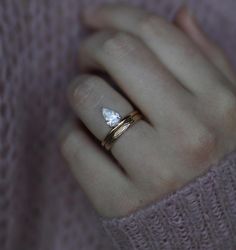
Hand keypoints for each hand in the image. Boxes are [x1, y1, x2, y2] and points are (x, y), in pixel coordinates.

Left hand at [59, 4, 235, 217]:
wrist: (201, 224)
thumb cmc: (209, 161)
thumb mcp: (224, 107)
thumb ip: (206, 58)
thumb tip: (180, 14)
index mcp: (219, 104)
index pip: (154, 34)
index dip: (115, 15)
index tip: (94, 18)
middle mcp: (191, 135)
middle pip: (116, 53)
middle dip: (90, 47)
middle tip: (88, 59)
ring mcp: (154, 171)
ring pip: (86, 96)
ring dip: (79, 90)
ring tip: (92, 102)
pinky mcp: (118, 202)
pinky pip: (72, 143)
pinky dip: (72, 132)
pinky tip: (88, 138)